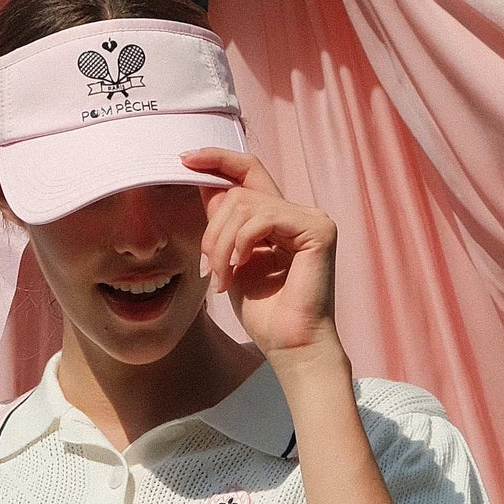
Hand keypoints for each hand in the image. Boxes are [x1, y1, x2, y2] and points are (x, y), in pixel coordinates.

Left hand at [178, 147, 338, 359]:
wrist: (289, 344)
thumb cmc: (264, 311)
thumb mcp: (231, 258)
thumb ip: (223, 222)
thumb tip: (206, 185)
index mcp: (278, 217)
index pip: (247, 171)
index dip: (217, 159)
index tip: (184, 160)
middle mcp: (297, 212)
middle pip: (238, 191)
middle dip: (212, 228)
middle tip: (207, 267)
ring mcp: (311, 218)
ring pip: (245, 205)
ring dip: (222, 243)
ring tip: (222, 277)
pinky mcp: (318, 229)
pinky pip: (264, 218)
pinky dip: (242, 243)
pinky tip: (240, 267)